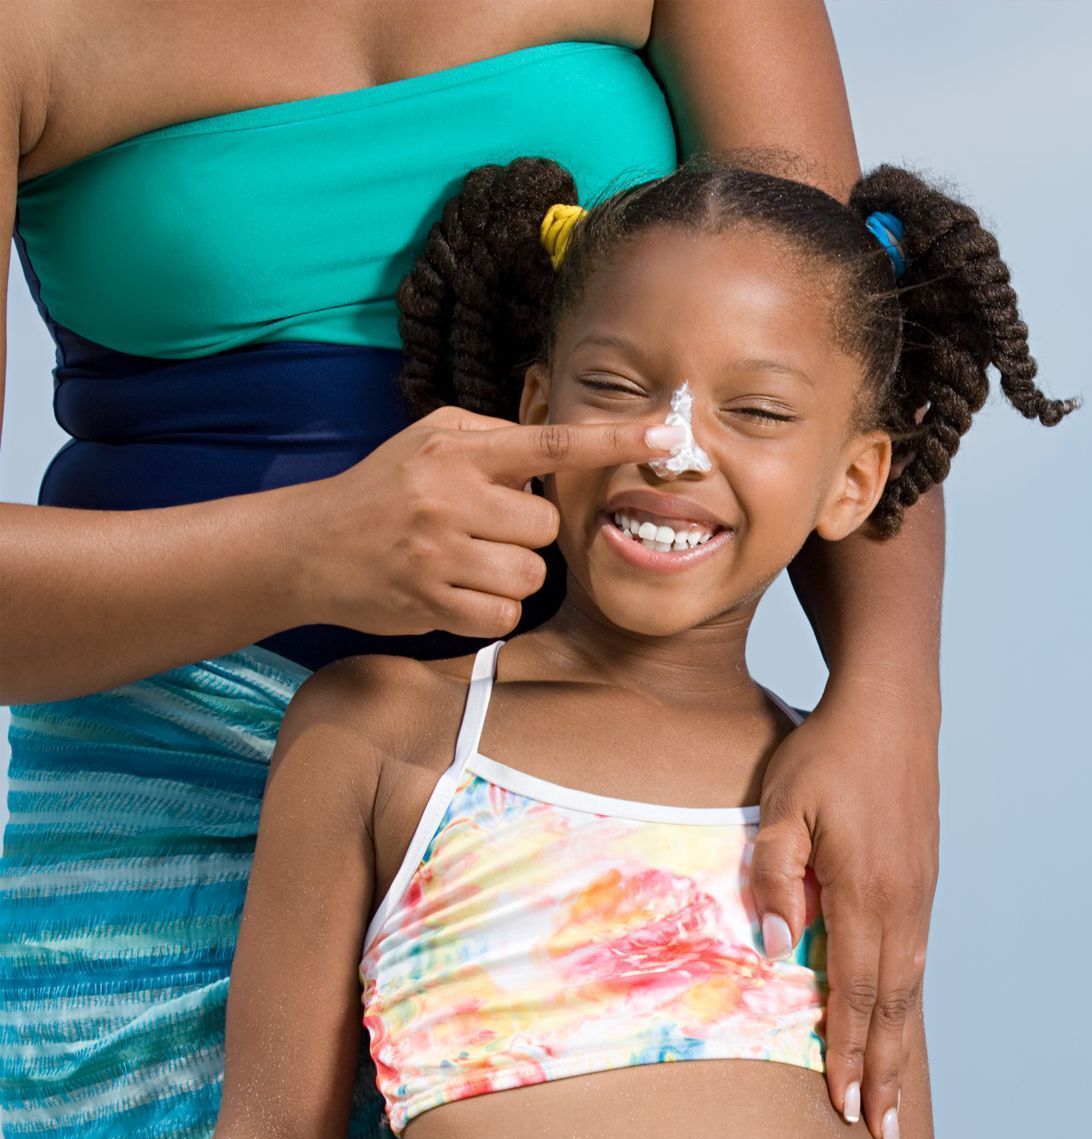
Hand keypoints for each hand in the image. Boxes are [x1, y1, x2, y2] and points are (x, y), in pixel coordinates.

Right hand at [290, 405, 682, 637]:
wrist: (307, 547)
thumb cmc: (381, 487)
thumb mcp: (428, 437)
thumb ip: (492, 437)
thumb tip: (553, 450)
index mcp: (457, 451)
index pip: (550, 444)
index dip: (614, 440)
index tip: (668, 435)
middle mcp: (449, 498)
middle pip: (544, 526)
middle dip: (524, 532)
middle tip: (483, 528)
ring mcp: (438, 554)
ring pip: (530, 575)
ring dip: (511, 573)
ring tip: (466, 560)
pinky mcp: (430, 603)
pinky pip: (503, 614)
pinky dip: (490, 607)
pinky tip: (455, 590)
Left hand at [748, 679, 939, 1138]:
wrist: (889, 710)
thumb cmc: (827, 754)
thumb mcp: (781, 806)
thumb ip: (775, 876)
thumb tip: (777, 947)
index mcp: (865, 890)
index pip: (856, 988)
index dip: (851, 1049)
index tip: (846, 1102)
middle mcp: (903, 901)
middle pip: (894, 1001)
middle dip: (887, 1068)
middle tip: (883, 1127)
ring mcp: (919, 888)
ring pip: (912, 981)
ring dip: (902, 1039)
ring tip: (898, 1090)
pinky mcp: (922, 874)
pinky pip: (918, 951)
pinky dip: (910, 996)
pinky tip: (902, 1012)